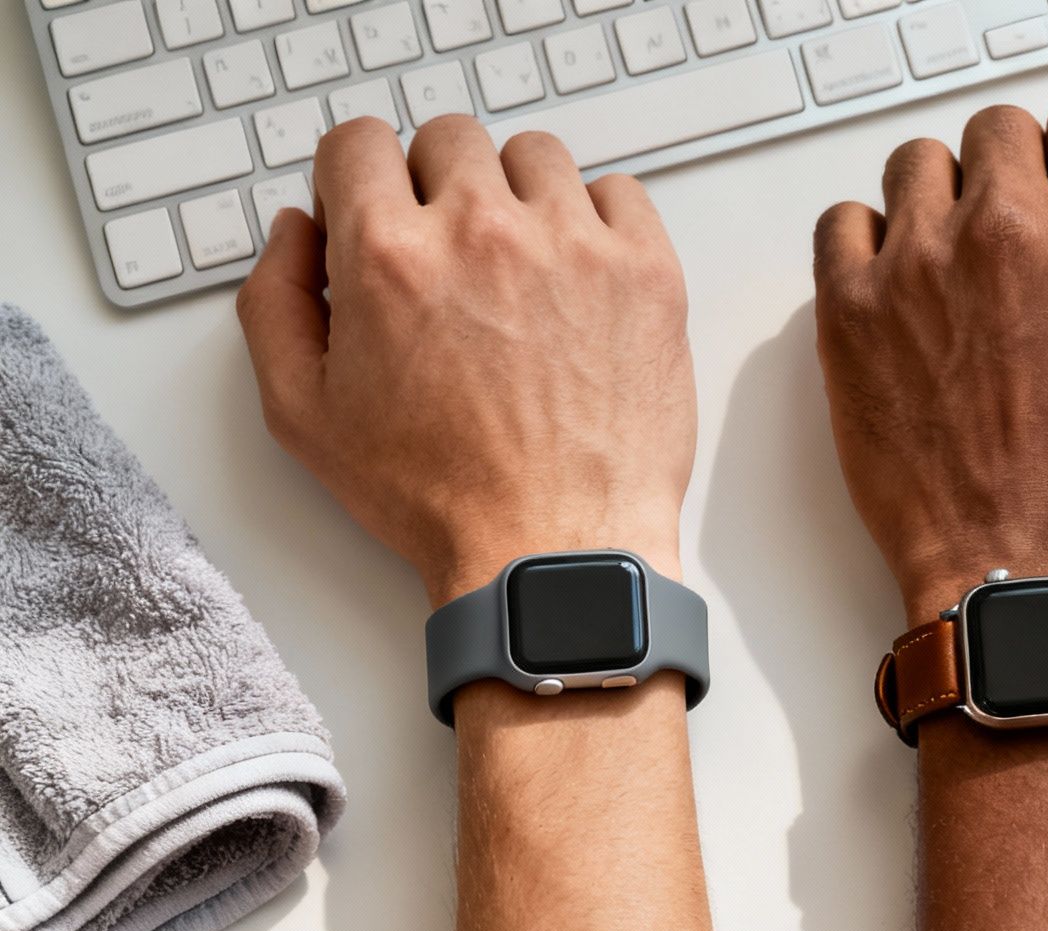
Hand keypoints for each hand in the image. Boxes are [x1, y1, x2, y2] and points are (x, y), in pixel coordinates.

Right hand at [236, 117, 693, 606]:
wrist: (554, 548)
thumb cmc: (440, 495)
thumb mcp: (302, 414)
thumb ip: (275, 301)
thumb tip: (297, 231)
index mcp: (390, 256)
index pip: (359, 141)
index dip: (358, 179)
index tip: (376, 215)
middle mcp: (482, 233)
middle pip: (449, 139)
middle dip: (435, 185)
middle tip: (447, 254)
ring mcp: (574, 245)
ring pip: (536, 157)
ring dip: (516, 195)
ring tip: (518, 267)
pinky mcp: (646, 270)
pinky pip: (620, 192)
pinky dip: (597, 220)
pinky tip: (578, 276)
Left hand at [811, 96, 1047, 623]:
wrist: (1028, 568)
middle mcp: (1006, 226)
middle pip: (998, 131)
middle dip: (1017, 173)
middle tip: (1021, 240)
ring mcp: (919, 263)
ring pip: (917, 164)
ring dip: (941, 199)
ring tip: (958, 265)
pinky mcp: (852, 310)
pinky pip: (842, 223)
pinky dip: (866, 241)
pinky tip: (899, 287)